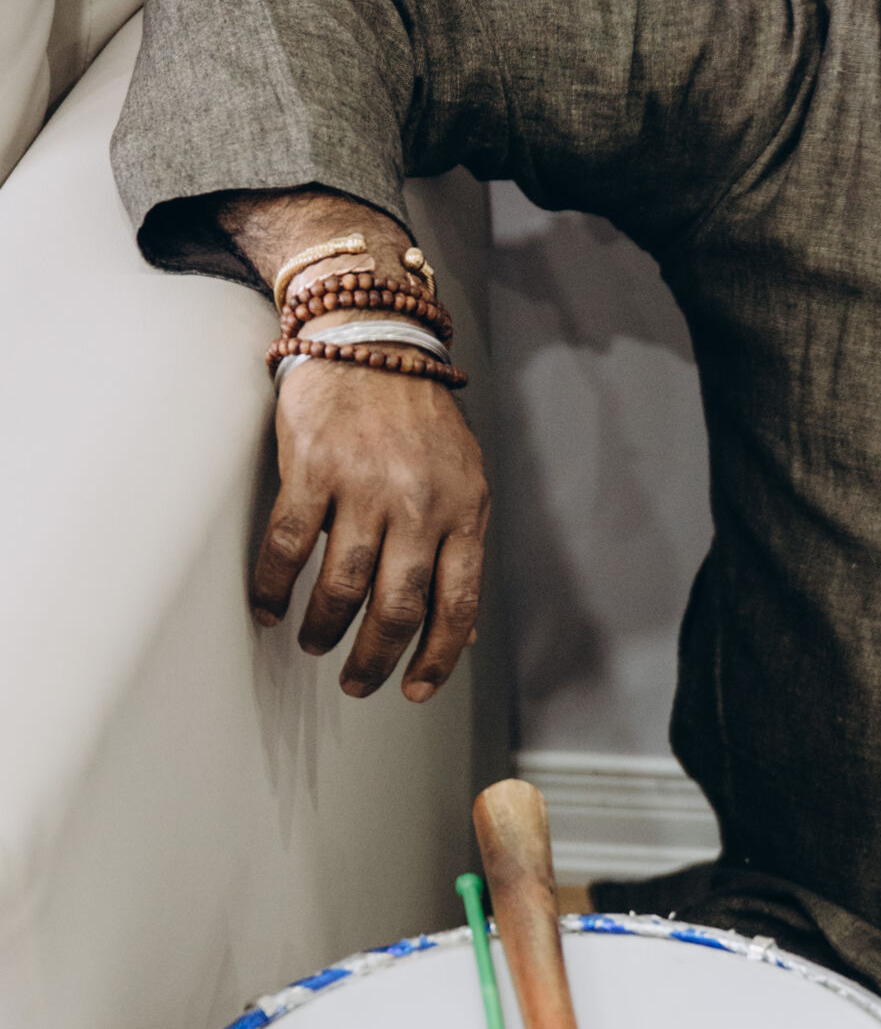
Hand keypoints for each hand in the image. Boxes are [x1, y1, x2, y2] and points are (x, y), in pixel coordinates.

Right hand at [254, 358, 489, 700]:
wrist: (371, 339)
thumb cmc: (418, 416)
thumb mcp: (464, 478)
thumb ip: (460, 544)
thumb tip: (460, 622)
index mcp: (464, 512)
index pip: (457, 606)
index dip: (437, 658)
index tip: (415, 689)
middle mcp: (419, 505)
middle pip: (397, 608)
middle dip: (375, 659)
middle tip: (357, 681)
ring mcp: (365, 487)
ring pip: (343, 586)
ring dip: (325, 628)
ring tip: (314, 644)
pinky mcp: (313, 469)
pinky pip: (290, 546)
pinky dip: (275, 587)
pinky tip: (269, 608)